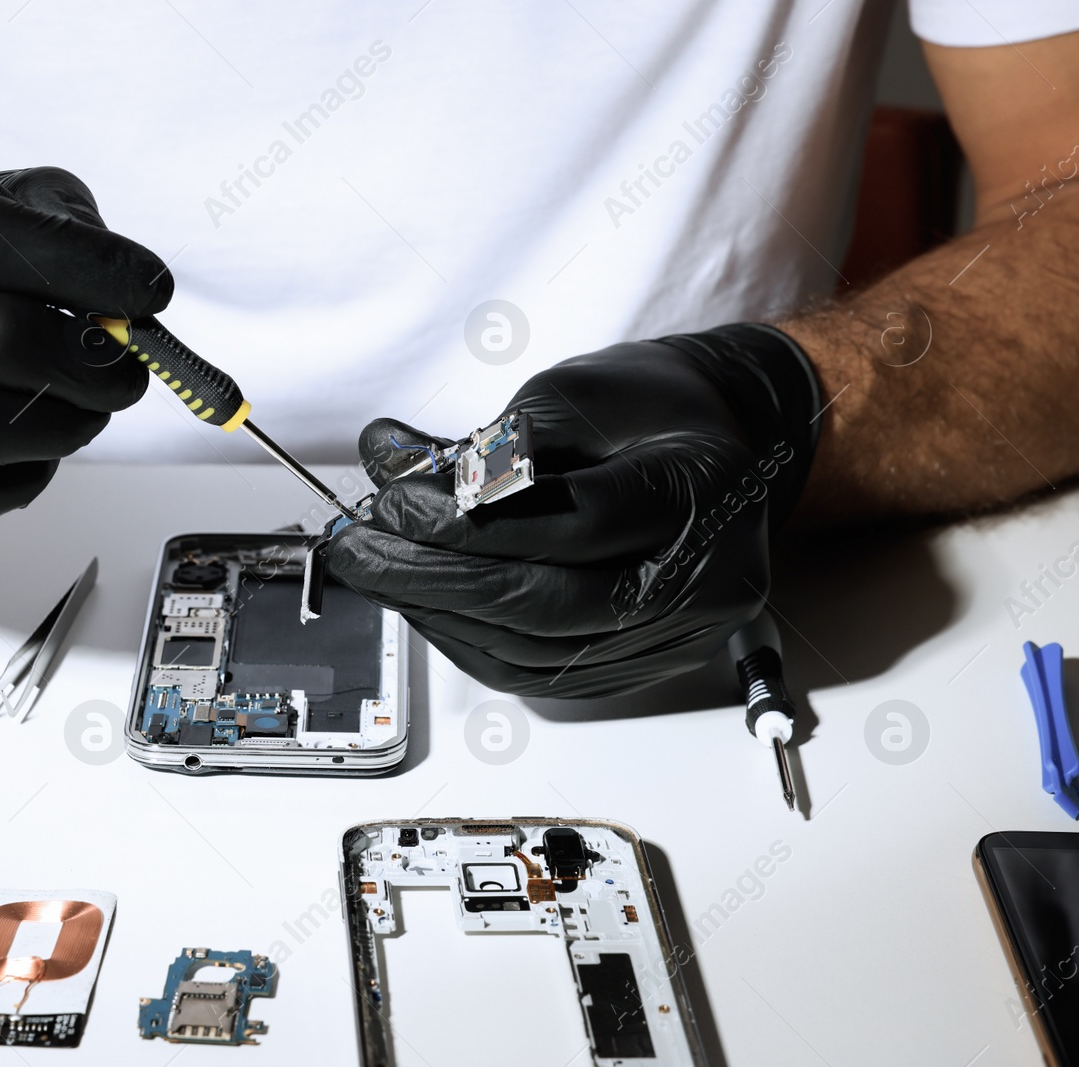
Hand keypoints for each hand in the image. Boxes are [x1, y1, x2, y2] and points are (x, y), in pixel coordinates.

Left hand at [327, 325, 820, 696]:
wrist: (721, 451)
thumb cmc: (653, 413)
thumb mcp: (575, 393)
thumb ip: (488, 441)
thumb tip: (392, 468)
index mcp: (698, 495)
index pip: (569, 526)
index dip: (467, 521)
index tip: (393, 500)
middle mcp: (700, 583)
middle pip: (546, 604)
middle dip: (432, 577)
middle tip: (357, 548)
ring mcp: (672, 637)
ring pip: (533, 653)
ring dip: (436, 614)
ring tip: (374, 571)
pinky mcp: (637, 666)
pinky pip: (536, 674)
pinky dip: (467, 642)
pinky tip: (420, 604)